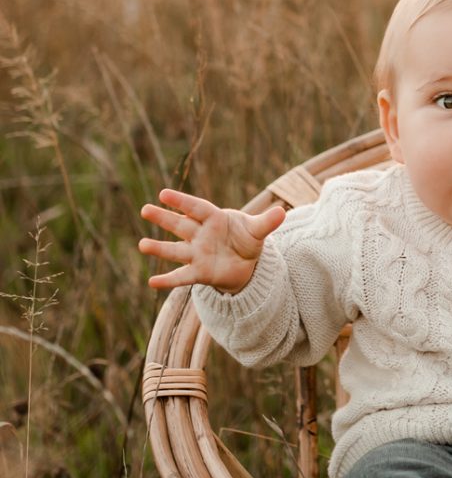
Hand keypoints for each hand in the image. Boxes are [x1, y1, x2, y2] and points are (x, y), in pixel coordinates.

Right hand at [138, 188, 286, 292]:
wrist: (245, 262)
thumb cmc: (246, 239)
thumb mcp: (257, 231)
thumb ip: (266, 222)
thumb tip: (282, 211)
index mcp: (213, 218)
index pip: (196, 207)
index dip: (181, 201)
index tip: (163, 194)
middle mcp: (200, 234)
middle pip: (180, 225)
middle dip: (164, 218)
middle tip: (145, 210)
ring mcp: (197, 253)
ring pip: (176, 250)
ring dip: (160, 249)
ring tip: (142, 245)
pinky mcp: (199, 272)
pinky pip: (181, 276)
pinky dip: (168, 280)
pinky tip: (152, 283)